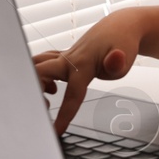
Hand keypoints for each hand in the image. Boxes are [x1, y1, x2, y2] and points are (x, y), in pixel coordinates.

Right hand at [33, 13, 142, 133]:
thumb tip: (116, 59)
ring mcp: (64, 56)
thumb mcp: (125, 59)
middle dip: (33, 90)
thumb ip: (117, 65)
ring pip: (36, 64)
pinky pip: (42, 63)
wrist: (120, 26)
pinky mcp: (63, 56)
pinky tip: (53, 88)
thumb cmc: (122, 44)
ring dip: (34, 80)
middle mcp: (69, 59)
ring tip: (47, 97)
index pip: (71, 94)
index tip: (55, 131)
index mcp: (83, 64)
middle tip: (44, 108)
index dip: (63, 115)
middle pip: (38, 71)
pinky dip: (40, 75)